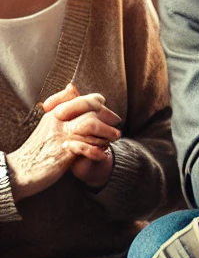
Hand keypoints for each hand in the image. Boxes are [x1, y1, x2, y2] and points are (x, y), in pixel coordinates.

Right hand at [6, 84, 120, 200]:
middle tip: (116, 126)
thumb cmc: (40, 148)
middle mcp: (58, 120)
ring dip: (107, 132)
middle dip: (108, 116)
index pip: (85, 99)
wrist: (22, 171)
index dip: (99, 105)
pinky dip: (97, 149)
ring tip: (114, 139)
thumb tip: (71, 86)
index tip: (109, 116)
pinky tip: (102, 154)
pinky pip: (87, 145)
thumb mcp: (49, 124)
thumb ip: (62, 106)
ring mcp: (61, 135)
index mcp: (56, 112)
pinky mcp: (63, 151)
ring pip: (91, 123)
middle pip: (91, 108)